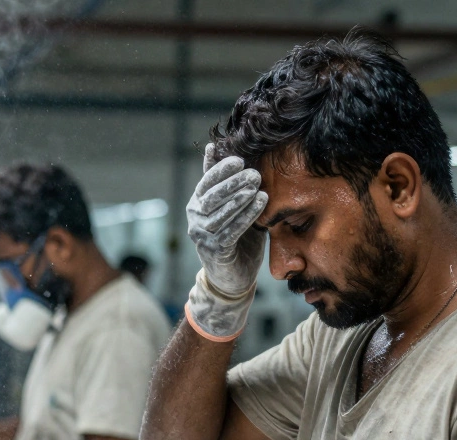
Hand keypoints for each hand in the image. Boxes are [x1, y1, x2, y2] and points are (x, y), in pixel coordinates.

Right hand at [185, 143, 269, 339]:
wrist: (233, 276)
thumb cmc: (235, 236)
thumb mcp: (230, 206)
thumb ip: (223, 181)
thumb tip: (213, 146)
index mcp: (197, 204)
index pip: (206, 182)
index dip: (221, 170)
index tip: (239, 159)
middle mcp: (195, 219)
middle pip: (212, 196)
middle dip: (233, 183)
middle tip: (254, 172)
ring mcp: (202, 236)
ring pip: (220, 213)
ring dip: (240, 198)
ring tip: (258, 186)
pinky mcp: (214, 251)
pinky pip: (230, 230)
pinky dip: (246, 216)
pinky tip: (261, 203)